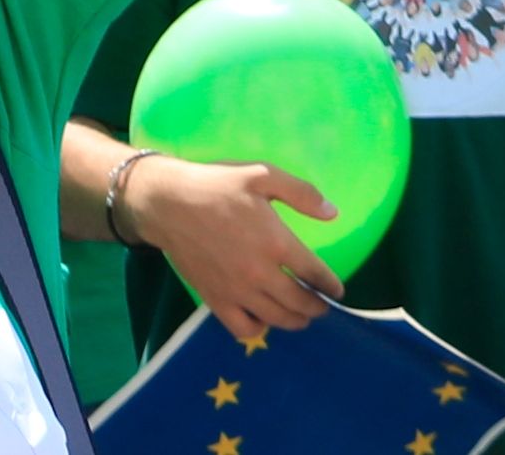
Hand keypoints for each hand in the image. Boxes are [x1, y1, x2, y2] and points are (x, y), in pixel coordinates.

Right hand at [122, 153, 340, 336]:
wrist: (167, 203)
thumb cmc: (216, 185)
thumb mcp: (261, 175)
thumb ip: (301, 193)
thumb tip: (333, 213)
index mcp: (276, 242)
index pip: (315, 274)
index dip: (330, 285)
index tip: (337, 290)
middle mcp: (260, 273)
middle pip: (300, 303)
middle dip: (317, 307)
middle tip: (321, 305)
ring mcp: (237, 291)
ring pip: (277, 319)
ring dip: (295, 321)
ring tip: (301, 316)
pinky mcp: (216, 300)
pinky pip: (244, 329)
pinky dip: (259, 329)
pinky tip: (264, 320)